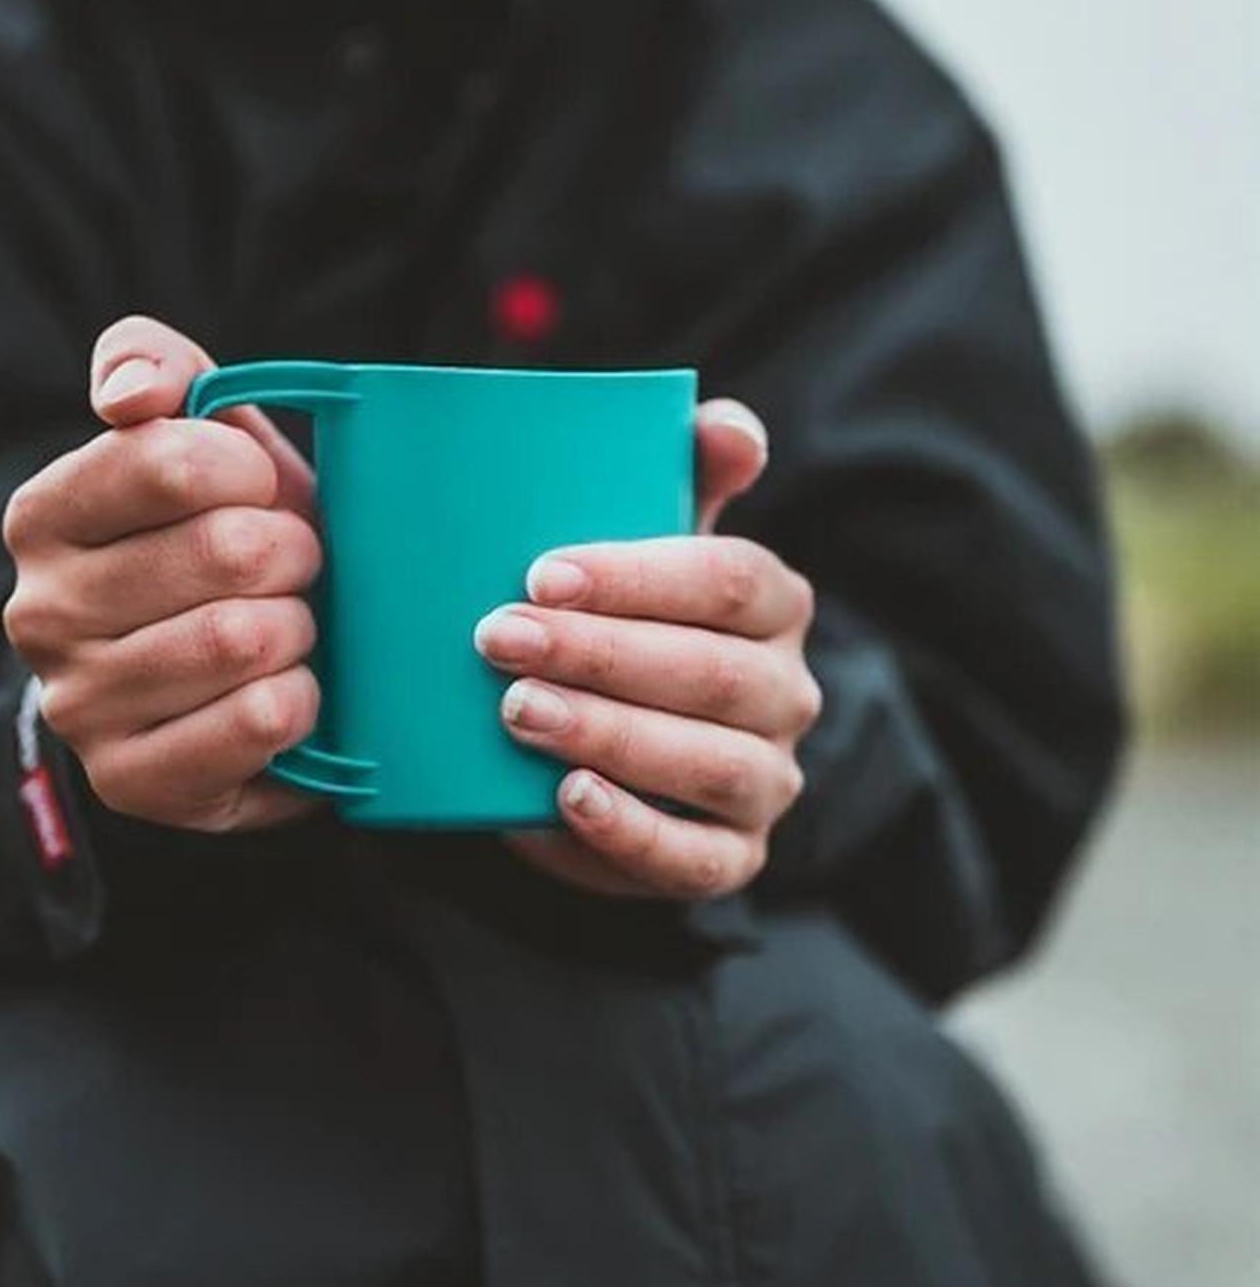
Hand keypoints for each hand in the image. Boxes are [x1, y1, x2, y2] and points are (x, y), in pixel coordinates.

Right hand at [2, 316, 323, 831]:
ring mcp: (79, 705)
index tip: (264, 493)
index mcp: (43, 516)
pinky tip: (289, 693)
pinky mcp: (131, 781)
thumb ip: (156, 369)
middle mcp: (39, 613)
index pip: (168, 458)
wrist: (231, 678)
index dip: (253, 472)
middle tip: (293, 570)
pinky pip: (257, 723)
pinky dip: (300, 702)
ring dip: (298, 630)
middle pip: (226, 552)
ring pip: (243, 640)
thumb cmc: (227, 539)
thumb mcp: (200, 439)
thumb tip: (130, 395)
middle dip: (293, 554)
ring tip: (287, 630)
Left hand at [476, 401, 820, 898]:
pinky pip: (694, 859)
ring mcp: (766, 781)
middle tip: (499, 638)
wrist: (596, 741)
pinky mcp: (731, 857)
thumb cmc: (618, 621)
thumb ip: (683, 477)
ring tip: (517, 712)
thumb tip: (729, 427)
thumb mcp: (644, 548)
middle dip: (599, 653)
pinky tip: (566, 797)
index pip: (732, 580)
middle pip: (712, 671)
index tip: (541, 573)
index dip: (638, 576)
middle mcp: (787, 694)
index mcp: (776, 605)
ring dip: (609, 734)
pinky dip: (630, 830)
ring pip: (707, 762)